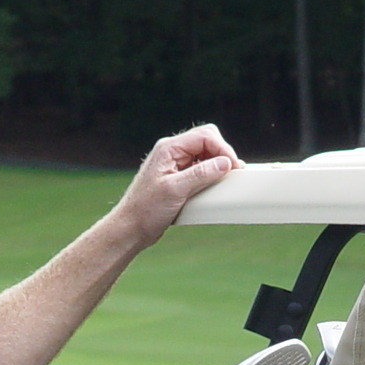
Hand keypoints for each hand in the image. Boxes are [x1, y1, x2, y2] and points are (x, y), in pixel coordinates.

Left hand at [109, 124, 242, 245]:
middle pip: (206, 140)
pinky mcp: (178, 178)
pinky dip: (211, 175)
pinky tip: (214, 187)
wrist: (131, 228)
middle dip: (222, 154)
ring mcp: (175, 165)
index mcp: (168, 149)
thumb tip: (225, 163)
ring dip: (217, 165)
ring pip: (205, 155)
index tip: (233, 167)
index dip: (223, 149)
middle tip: (232, 172)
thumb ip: (201, 174)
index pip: (204, 136)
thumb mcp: (175, 191)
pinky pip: (200, 169)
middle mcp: (172, 152)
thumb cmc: (146, 210)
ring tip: (225, 180)